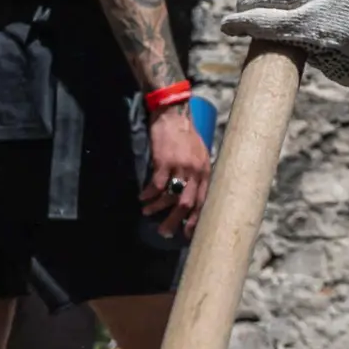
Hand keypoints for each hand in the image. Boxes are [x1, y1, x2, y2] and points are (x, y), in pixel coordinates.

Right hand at [146, 100, 212, 234]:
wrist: (173, 115)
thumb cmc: (185, 135)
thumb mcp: (200, 154)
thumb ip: (197, 172)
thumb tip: (192, 191)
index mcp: (205, 171)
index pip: (203, 201)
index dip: (195, 219)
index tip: (187, 233)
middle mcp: (195, 172)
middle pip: (187, 204)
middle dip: (175, 221)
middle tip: (164, 232)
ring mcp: (180, 167)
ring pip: (170, 197)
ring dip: (157, 208)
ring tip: (147, 213)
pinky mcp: (165, 162)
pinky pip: (156, 186)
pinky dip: (148, 195)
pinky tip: (142, 197)